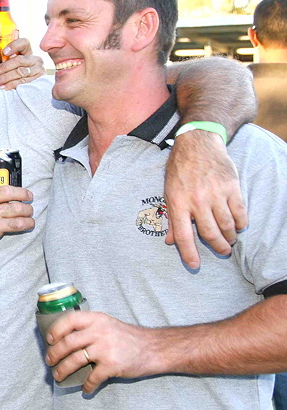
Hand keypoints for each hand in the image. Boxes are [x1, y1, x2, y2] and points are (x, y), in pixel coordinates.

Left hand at [0, 33, 43, 89]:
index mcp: (28, 51)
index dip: (14, 46)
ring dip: (6, 78)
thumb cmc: (13, 72)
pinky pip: (24, 83)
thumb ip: (3, 58)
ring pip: (21, 72)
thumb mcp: (10, 63)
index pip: (23, 43)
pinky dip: (12, 85)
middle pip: (19, 60)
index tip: (4, 52)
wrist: (29, 89)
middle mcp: (36, 59)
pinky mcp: (39, 81)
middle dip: (4, 67)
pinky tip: (3, 87)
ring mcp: (39, 70)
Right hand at [0, 186, 34, 266]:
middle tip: (29, 208)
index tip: (27, 194)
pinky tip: (25, 227)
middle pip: (15, 205)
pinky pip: (12, 229)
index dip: (20, 192)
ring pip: (17, 218)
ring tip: (31, 219)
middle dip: (26, 206)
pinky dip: (22, 227)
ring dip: (28, 218)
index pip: (5, 191)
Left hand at [44, 311, 162, 393]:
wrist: (154, 348)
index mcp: (96, 319)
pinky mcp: (112, 365)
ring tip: (58, 376)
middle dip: (54, 354)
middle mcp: (99, 332)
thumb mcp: (107, 324)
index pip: (69, 320)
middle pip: (68, 343)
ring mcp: (105, 348)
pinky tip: (85, 389)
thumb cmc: (128, 337)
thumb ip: (90, 327)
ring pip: (75, 360)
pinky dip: (87, 385)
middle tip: (49, 362)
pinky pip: (93, 378)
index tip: (49, 340)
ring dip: (63, 370)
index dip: (55, 330)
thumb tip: (65, 338)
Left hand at [164, 129, 246, 266]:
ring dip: (230, 237)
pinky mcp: (231, 187)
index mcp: (177, 202)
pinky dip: (241, 223)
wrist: (197, 144)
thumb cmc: (180, 170)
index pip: (183, 235)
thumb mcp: (168, 192)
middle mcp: (196, 200)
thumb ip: (172, 217)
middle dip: (218, 248)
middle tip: (222, 252)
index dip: (189, 253)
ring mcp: (215, 193)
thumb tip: (171, 241)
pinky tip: (238, 225)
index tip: (194, 265)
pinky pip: (240, 213)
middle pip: (210, 234)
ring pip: (227, 226)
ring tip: (230, 240)